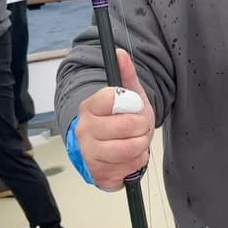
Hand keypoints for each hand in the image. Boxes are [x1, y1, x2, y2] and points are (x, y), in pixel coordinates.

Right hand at [76, 49, 154, 190]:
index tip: (133, 106)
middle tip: (139, 126)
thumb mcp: (128, 95)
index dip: (133, 103)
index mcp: (89, 107)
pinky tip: (129, 156)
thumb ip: (126, 74)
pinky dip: (137, 162)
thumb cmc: (117, 120)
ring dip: (141, 145)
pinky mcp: (99, 174)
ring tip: (135, 141)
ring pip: (131, 149)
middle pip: (129, 126)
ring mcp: (89, 154)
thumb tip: (121, 53)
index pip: (114, 98)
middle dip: (142, 126)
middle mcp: (85, 131)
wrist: (103, 149)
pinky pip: (131, 168)